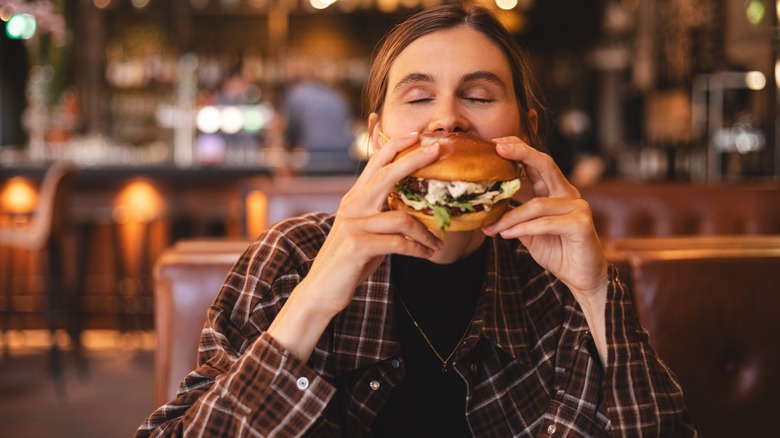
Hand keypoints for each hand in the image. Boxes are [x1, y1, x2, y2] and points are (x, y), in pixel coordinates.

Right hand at [305, 132, 443, 315]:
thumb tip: (414, 210)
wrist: (320, 291)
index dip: (396, 146)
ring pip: (402, 217)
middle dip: (415, 160)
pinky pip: (399, 243)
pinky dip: (418, 249)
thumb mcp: (366, 233)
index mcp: (354, 199)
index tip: (418, 135)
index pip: (375, 163)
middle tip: (438, 150)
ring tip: (438, 243)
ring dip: (426, 232)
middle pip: (387, 175)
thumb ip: (383, 216)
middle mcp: (352, 206)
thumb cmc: (349, 262)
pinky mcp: (357, 245)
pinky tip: (427, 254)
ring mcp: (353, 224)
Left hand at [482, 137, 607, 300]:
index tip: (496, 143)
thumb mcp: (529, 232)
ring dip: (510, 217)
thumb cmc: (557, 251)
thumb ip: (515, 217)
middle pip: (545, 164)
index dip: (519, 149)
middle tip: (498, 149)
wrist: (581, 277)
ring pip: (537, 204)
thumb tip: (487, 212)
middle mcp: (568, 194)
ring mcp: (577, 207)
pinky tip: (506, 235)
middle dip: (520, 153)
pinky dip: (523, 228)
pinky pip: (545, 223)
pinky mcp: (581, 224)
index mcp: (556, 191)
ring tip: (492, 228)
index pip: (537, 163)